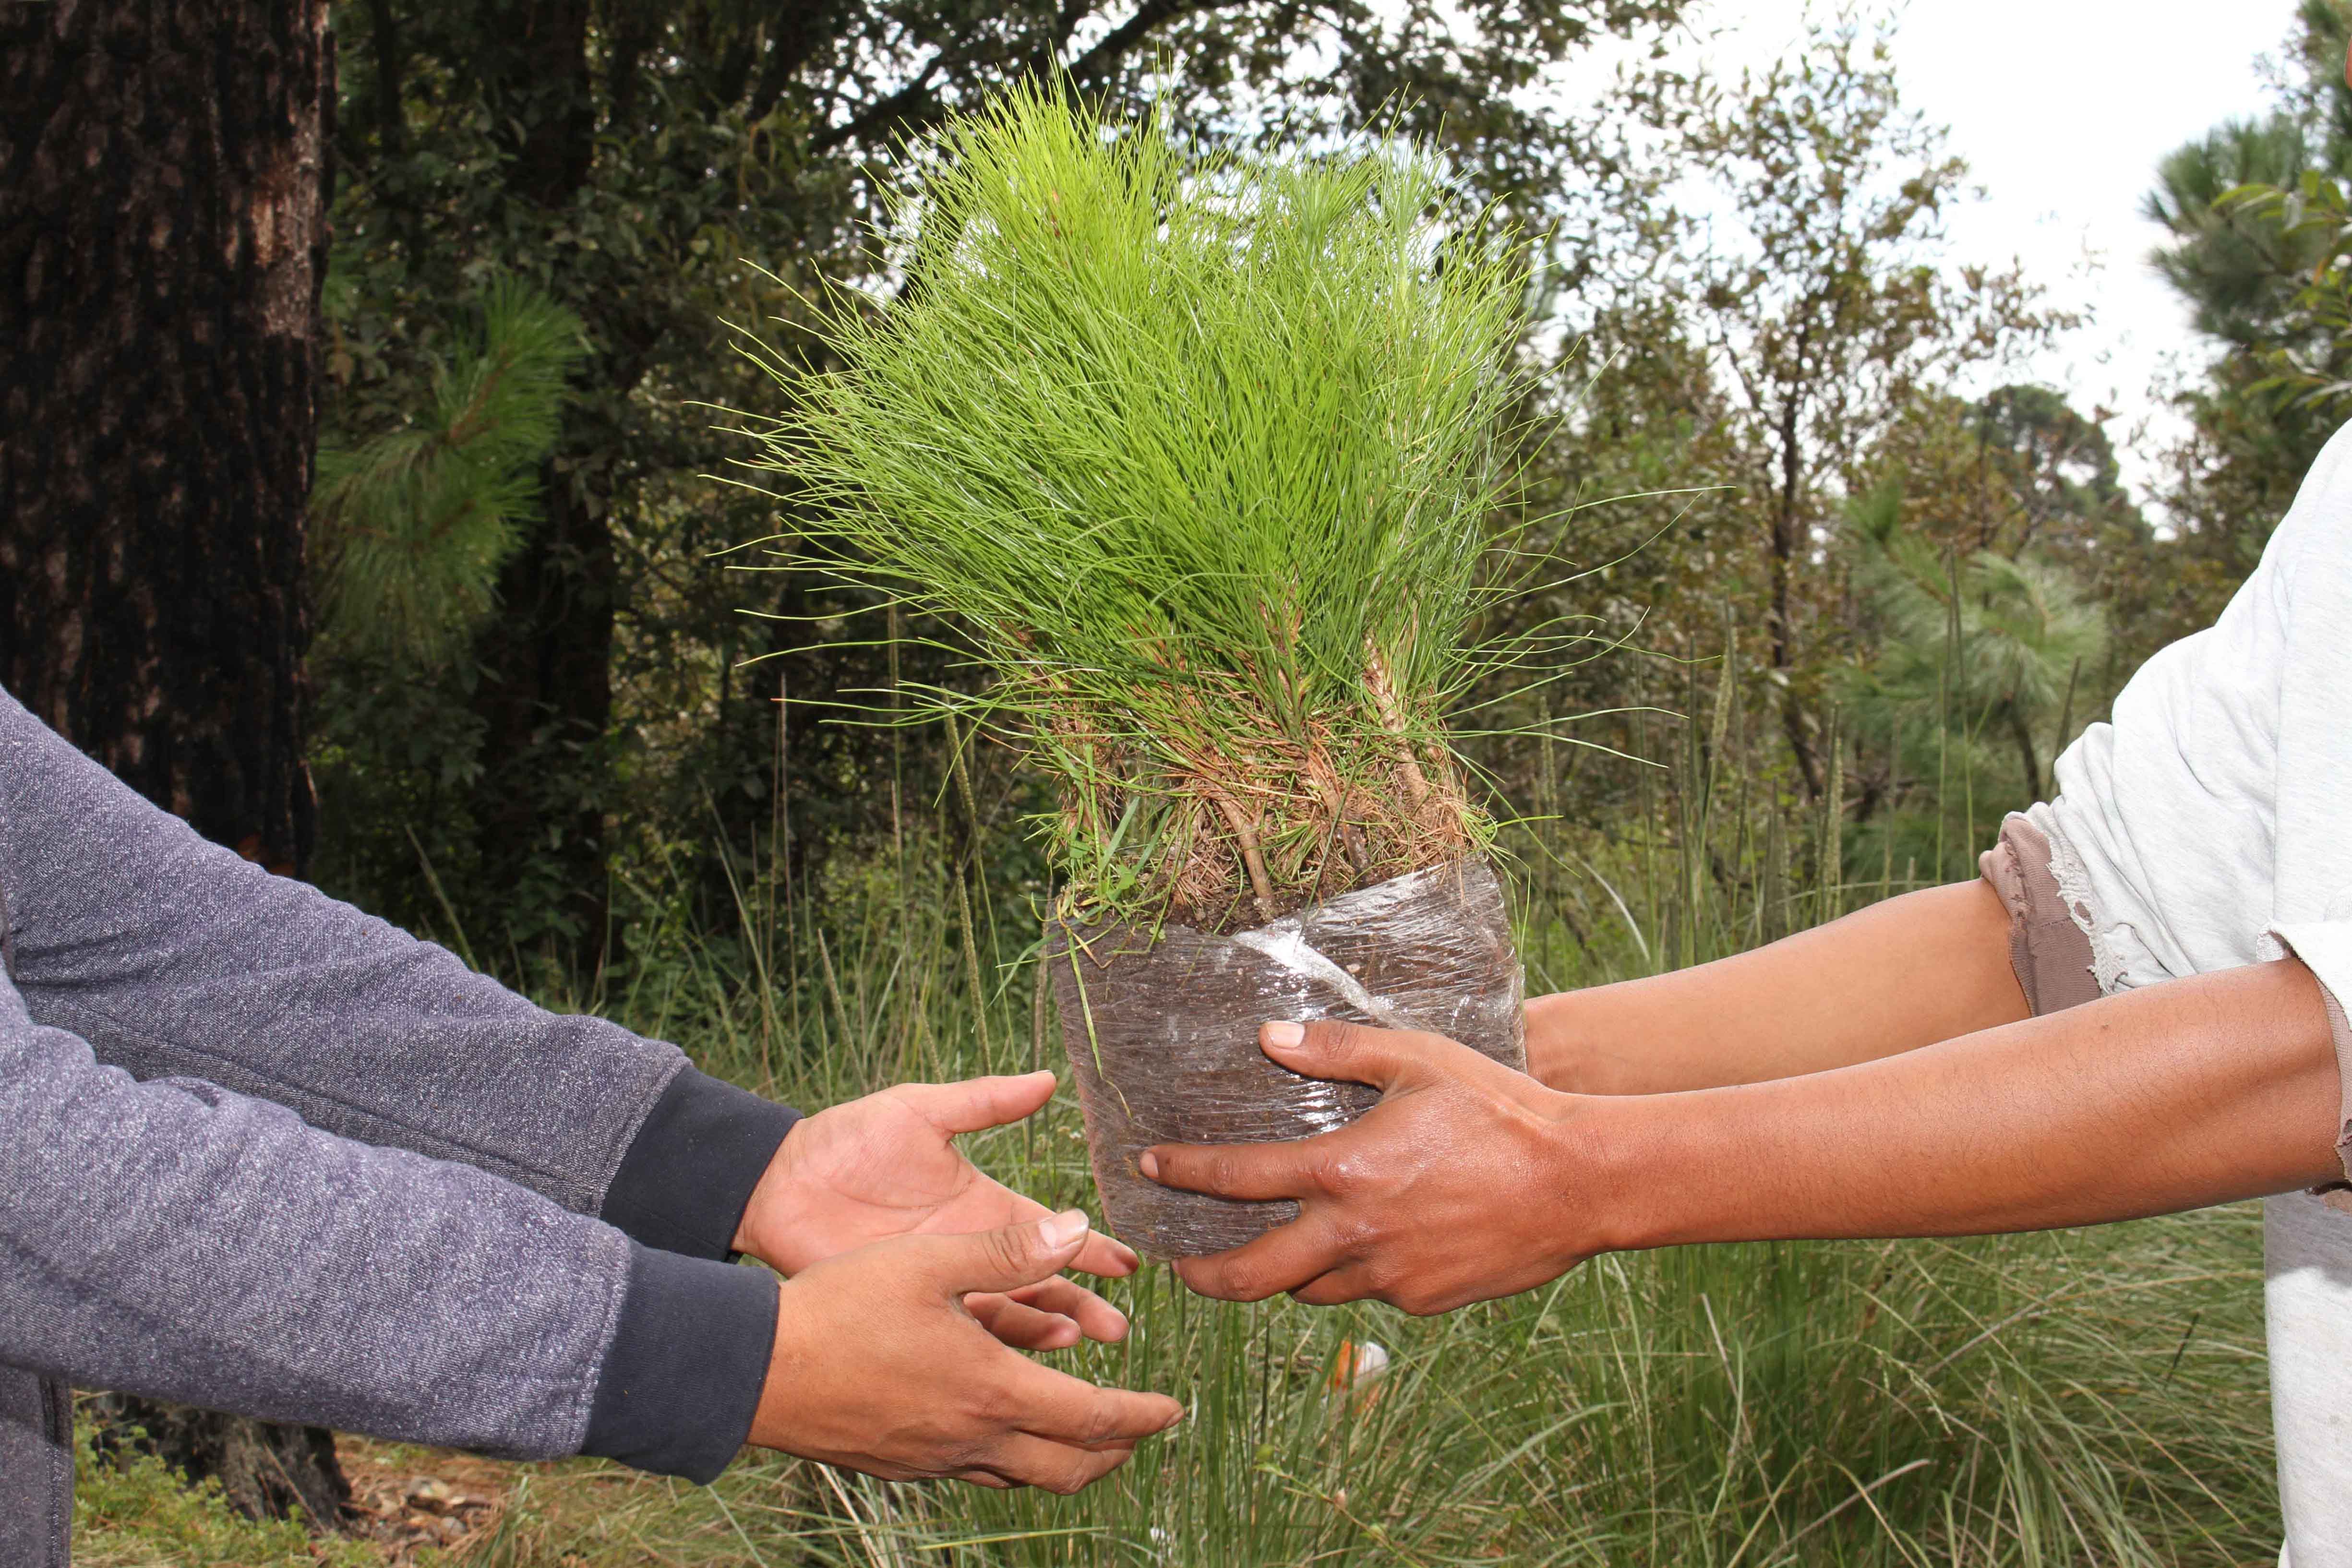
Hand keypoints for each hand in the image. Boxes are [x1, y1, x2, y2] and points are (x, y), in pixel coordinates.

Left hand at [735, 1071, 1137, 1347]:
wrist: (778, 1183)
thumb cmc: (846, 1139)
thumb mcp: (919, 1111)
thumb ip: (982, 1101)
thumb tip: (1047, 1079)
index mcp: (983, 1206)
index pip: (1049, 1230)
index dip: (1089, 1244)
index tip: (1130, 1262)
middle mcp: (970, 1250)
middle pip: (1039, 1282)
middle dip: (1081, 1302)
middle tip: (1116, 1328)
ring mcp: (939, 1285)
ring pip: (1005, 1316)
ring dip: (1043, 1329)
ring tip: (1074, 1341)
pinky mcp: (904, 1309)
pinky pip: (956, 1338)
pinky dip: (989, 1348)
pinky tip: (1014, 1359)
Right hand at [751, 1210, 1183, 1491]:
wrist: (755, 1370)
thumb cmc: (840, 1307)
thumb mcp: (929, 1260)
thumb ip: (1008, 1248)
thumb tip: (1077, 1227)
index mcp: (991, 1387)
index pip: (1092, 1419)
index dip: (1141, 1415)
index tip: (1172, 1408)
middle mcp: (970, 1437)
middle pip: (1069, 1467)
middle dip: (1116, 1452)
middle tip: (1141, 1430)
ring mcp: (933, 1459)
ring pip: (1023, 1477)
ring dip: (1066, 1460)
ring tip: (1084, 1436)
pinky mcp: (899, 1464)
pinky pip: (977, 1472)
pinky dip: (1012, 1459)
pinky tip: (1003, 1432)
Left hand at [1142, 1021, 1597, 1314]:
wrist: (1580, 1180)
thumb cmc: (1500, 1109)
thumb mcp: (1417, 1059)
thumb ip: (1338, 1048)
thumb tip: (1272, 1036)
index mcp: (1343, 1171)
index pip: (1236, 1178)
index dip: (1182, 1173)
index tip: (1149, 1169)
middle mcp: (1355, 1233)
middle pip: (1251, 1275)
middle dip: (1204, 1275)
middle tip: (1181, 1267)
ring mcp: (1390, 1277)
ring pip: (1309, 1291)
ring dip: (1284, 1275)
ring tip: (1275, 1253)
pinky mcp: (1424, 1302)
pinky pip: (1369, 1294)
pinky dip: (1354, 1274)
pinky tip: (1368, 1246)